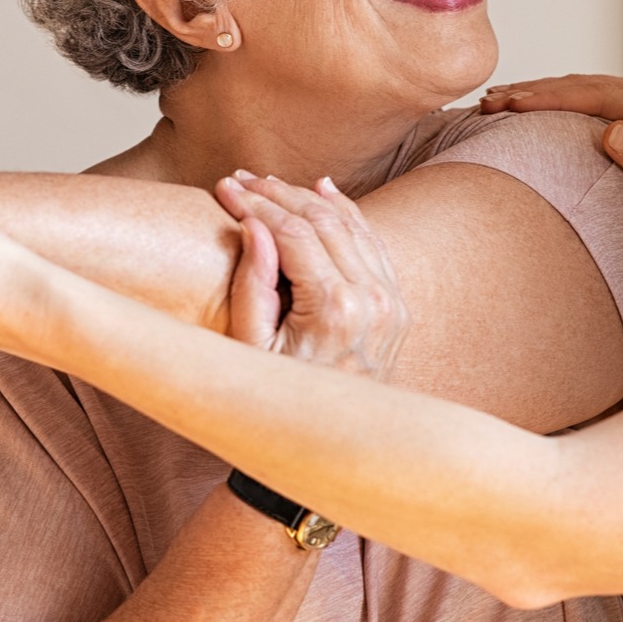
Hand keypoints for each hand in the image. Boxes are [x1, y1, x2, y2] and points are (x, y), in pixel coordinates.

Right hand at [215, 173, 408, 380]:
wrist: (332, 443)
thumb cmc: (280, 399)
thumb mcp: (251, 350)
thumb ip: (253, 286)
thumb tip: (254, 226)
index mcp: (334, 308)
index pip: (293, 233)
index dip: (256, 205)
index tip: (225, 189)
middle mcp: (371, 299)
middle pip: (323, 221)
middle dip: (279, 194)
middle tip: (242, 179)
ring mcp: (390, 301)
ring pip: (352, 226)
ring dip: (311, 198)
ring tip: (271, 183)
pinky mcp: (397, 304)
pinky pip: (373, 244)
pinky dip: (348, 214)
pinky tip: (324, 191)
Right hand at [480, 74, 622, 263]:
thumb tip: (611, 131)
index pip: (598, 93)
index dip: (551, 97)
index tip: (511, 104)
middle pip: (581, 86)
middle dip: (532, 92)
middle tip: (488, 101)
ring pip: (576, 92)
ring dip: (534, 97)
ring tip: (491, 103)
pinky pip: (579, 108)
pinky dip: (547, 110)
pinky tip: (517, 114)